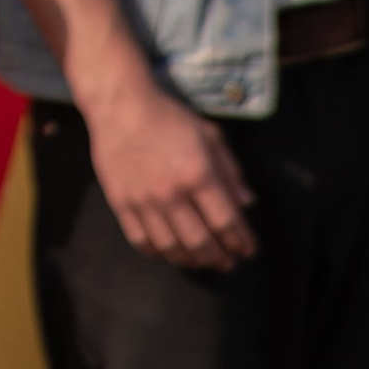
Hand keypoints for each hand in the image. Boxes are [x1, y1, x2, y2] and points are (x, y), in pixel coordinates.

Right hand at [85, 75, 256, 269]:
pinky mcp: (121, 204)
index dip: (240, 241)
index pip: (226, 221)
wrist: (120, 106)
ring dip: (191, 261)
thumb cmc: (169, 118)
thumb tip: (247, 203)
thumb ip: (230, 171)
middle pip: (200, 242)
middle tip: (228, 263)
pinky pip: (142, 241)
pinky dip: (159, 254)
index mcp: (198, 174)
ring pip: (171, 248)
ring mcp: (144, 201)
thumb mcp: (210, 136)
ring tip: (202, 262)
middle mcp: (171, 193)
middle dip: (219, 258)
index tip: (248, 250)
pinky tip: (171, 253)